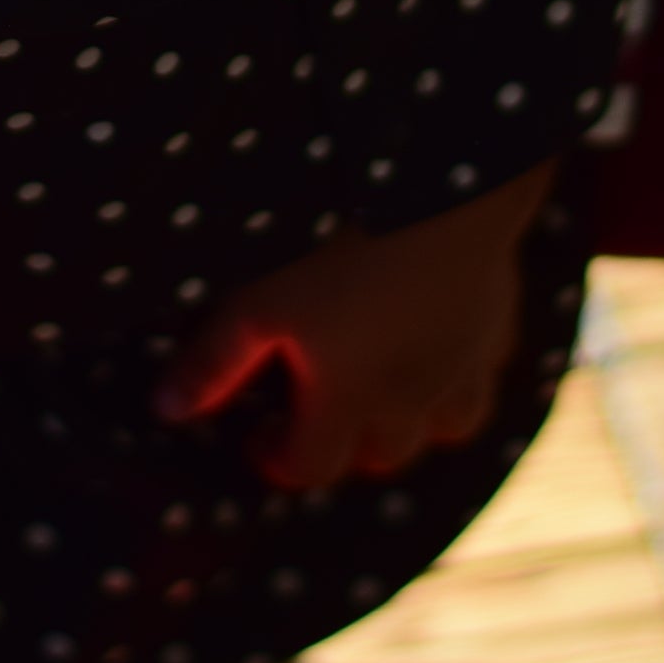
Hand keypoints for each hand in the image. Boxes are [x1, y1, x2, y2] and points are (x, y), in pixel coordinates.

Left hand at [155, 157, 558, 487]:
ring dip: (411, 421)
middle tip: (314, 404)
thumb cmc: (342, 248)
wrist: (446, 193)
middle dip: (344, 445)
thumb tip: (167, 410)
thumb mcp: (260, 301)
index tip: (258, 435)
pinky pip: (483, 373)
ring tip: (380, 383)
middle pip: (380, 458)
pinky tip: (436, 337)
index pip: (310, 469)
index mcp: (348, 402)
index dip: (276, 458)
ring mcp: (461, 367)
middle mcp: (410, 401)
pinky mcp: (496, 326)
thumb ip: (215, 361)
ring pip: (445, 429)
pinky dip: (458, 373)